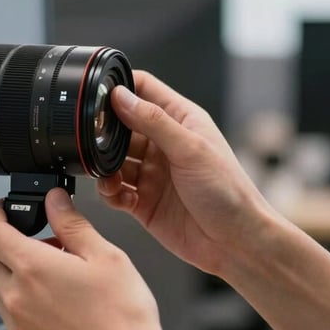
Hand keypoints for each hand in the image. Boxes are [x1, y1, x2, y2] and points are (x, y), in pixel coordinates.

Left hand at [0, 188, 176, 329]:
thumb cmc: (123, 317)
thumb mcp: (106, 256)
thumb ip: (72, 224)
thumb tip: (54, 200)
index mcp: (32, 268)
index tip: (4, 210)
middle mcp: (16, 297)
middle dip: (8, 246)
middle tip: (44, 247)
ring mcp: (17, 326)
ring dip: (16, 278)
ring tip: (57, 281)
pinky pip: (12, 318)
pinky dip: (24, 306)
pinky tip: (58, 309)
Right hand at [99, 71, 271, 275]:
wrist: (236, 242)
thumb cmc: (229, 192)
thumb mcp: (190, 148)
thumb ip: (153, 121)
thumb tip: (121, 96)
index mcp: (180, 121)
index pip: (144, 90)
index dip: (121, 87)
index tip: (97, 94)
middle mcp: (163, 144)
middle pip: (121, 127)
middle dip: (105, 134)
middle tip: (94, 142)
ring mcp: (152, 173)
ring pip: (113, 161)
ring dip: (105, 167)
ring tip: (109, 176)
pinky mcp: (142, 201)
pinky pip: (115, 191)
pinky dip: (110, 193)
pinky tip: (122, 197)